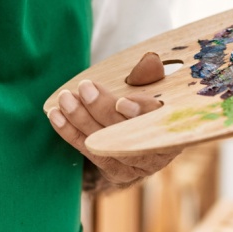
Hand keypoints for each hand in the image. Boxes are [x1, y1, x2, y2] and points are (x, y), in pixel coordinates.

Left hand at [47, 78, 180, 188]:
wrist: (144, 122)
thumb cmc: (153, 95)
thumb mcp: (157, 81)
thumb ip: (152, 74)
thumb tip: (151, 61)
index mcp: (177, 128)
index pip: (160, 122)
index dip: (142, 113)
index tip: (122, 101)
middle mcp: (159, 153)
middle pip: (128, 135)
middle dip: (103, 110)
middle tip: (85, 88)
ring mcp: (137, 166)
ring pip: (104, 144)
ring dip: (81, 120)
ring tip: (65, 99)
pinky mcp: (116, 171)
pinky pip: (89, 150)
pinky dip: (70, 132)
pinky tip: (55, 115)